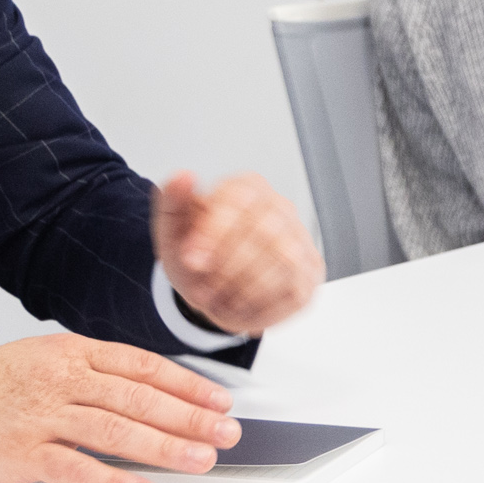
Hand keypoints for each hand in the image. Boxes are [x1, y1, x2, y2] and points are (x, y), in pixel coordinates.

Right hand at [0, 329, 236, 482]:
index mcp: (72, 353)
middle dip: (191, 416)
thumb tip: (151, 396)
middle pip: (139, 398)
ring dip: (165, 447)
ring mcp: (42, 416)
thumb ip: (93, 374)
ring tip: (201, 459)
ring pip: (116, 431)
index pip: (143, 366)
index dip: (188, 384)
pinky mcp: (22, 453)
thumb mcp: (43, 360)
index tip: (221, 401)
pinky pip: (77, 469)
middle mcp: (62, 380)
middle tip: (227, 432)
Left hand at [154, 169, 319, 334]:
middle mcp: (280, 208)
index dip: (215, 232)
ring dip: (243, 288)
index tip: (192, 258)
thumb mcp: (173, 230)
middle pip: (266, 232)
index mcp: (247, 187)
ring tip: (218, 299)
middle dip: (228, 266)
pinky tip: (239, 305)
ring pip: (284, 261)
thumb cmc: (196, 253)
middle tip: (203, 287)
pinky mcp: (310, 273)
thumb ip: (173, 202)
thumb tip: (183, 177)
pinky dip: (259, 305)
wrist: (211, 286)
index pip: (241, 199)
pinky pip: (293, 289)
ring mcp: (300, 240)